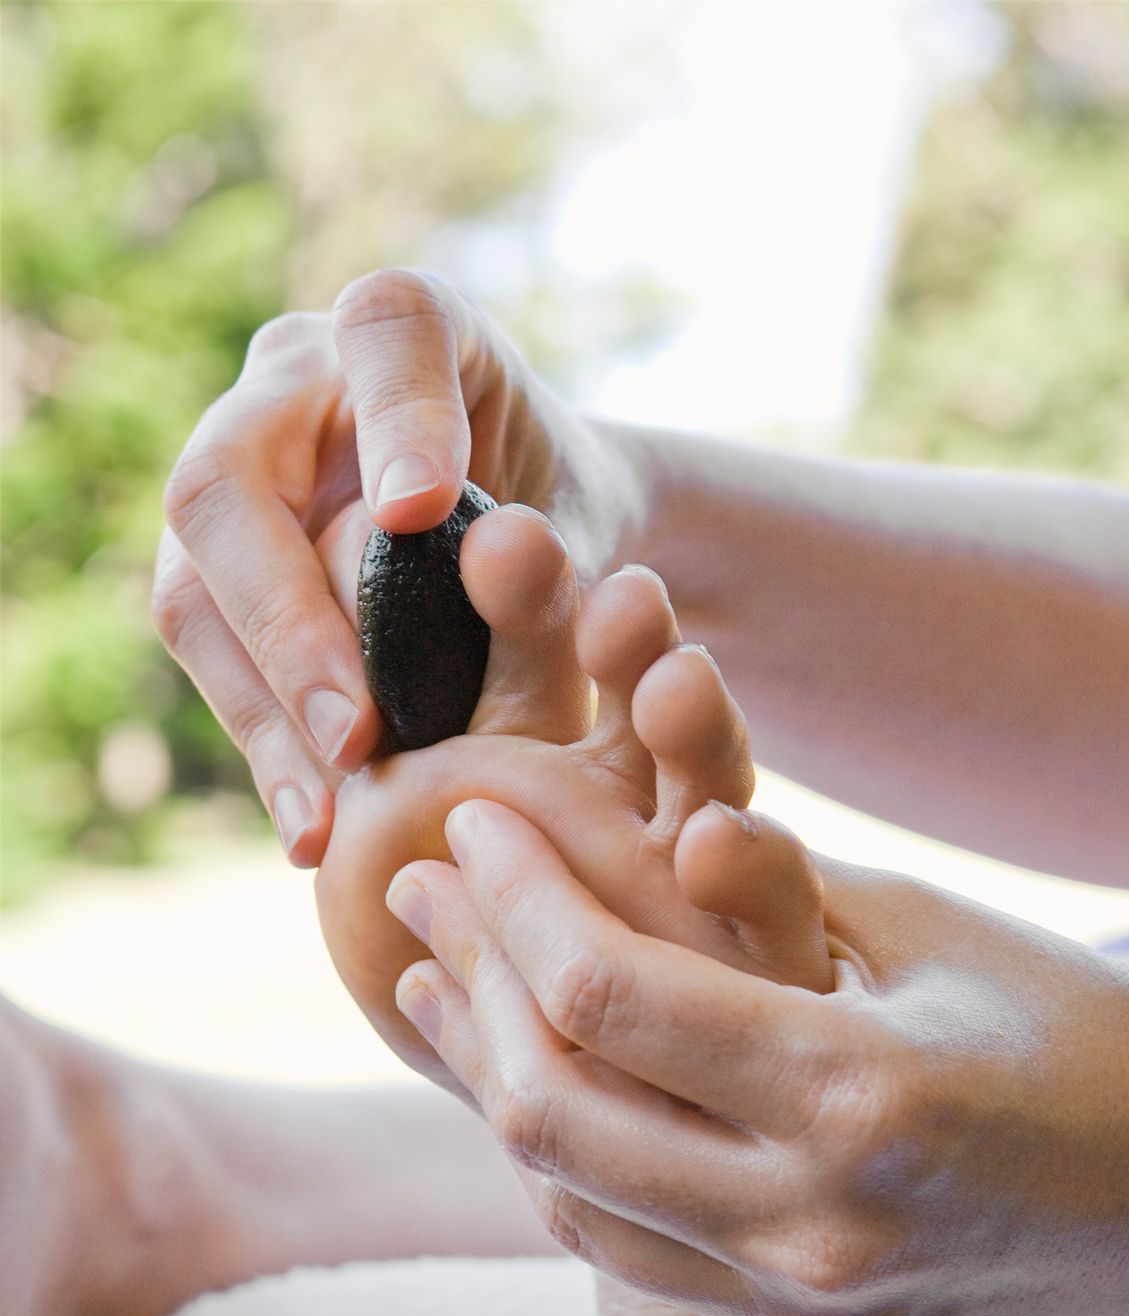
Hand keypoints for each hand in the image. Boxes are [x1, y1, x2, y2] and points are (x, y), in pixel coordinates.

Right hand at [153, 269, 641, 866]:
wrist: (529, 554)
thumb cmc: (563, 525)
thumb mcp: (585, 527)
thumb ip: (545, 548)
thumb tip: (501, 558)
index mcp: (411, 327)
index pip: (388, 333)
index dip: (396, 419)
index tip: (421, 511)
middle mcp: (294, 383)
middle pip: (228, 479)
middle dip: (291, 617)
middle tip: (361, 729)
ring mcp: (234, 476)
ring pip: (195, 584)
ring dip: (265, 703)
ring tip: (330, 805)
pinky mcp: (213, 573)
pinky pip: (206, 658)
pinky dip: (263, 744)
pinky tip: (312, 825)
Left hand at [389, 798, 1128, 1315]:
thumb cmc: (1084, 1039)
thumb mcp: (940, 933)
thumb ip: (778, 890)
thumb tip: (644, 816)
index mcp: (862, 1096)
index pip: (612, 993)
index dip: (516, 893)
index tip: (471, 818)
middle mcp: (817, 1230)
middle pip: (555, 1109)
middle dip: (466, 980)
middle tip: (416, 886)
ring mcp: (804, 1312)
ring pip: (571, 1198)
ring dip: (491, 1080)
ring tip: (440, 979)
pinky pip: (639, 1252)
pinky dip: (573, 1159)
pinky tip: (536, 1080)